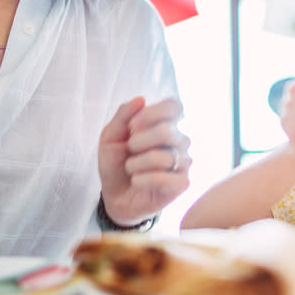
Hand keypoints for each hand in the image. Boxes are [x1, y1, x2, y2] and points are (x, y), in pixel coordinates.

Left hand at [98, 96, 190, 223]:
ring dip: (135, 164)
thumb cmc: (116, 164)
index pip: (174, 106)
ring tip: (131, 170)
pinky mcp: (182, 183)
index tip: (133, 125)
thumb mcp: (110, 137)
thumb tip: (141, 99)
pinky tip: (137, 182)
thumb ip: (123, 116)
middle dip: (138, 142)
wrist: (115, 196)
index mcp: (166, 125)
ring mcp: (183, 162)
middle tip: (129, 151)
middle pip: (166, 130)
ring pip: (161, 157)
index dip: (152, 113)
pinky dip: (142, 180)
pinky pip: (162, 178)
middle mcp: (179, 141)